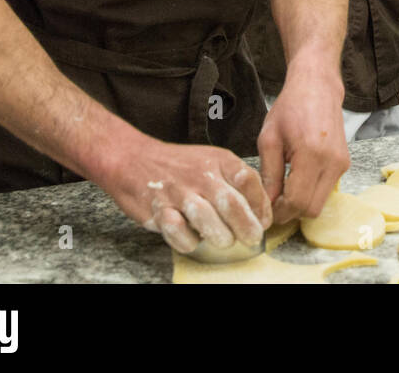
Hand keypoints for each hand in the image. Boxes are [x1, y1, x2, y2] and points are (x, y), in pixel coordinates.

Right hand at [101, 137, 269, 253]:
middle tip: (252, 238)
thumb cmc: (181, 166)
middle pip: (231, 202)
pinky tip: (193, 240)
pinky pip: (177, 231)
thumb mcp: (214, 161)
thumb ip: (236, 182)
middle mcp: (201, 174)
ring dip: (220, 235)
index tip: (264, 221)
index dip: (260, 204)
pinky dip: (188, 240)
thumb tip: (262, 213)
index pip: (249, 180)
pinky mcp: (158, 209)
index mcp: (219, 160)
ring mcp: (179, 192)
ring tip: (225, 241)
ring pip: (206, 218)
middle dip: (246, 225)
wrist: (134, 158)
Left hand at [258, 68, 348, 222]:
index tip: (264, 211)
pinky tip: (296, 179)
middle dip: (289, 212)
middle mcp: (332, 162)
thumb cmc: (290, 108)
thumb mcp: (269, 139)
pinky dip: (310, 193)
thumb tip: (265, 204)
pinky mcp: (344, 164)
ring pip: (320, 203)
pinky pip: (326, 190)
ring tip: (282, 189)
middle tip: (271, 204)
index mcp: (311, 154)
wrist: (317, 87)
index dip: (278, 212)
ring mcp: (341, 164)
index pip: (296, 201)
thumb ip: (268, 174)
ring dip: (300, 203)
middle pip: (311, 209)